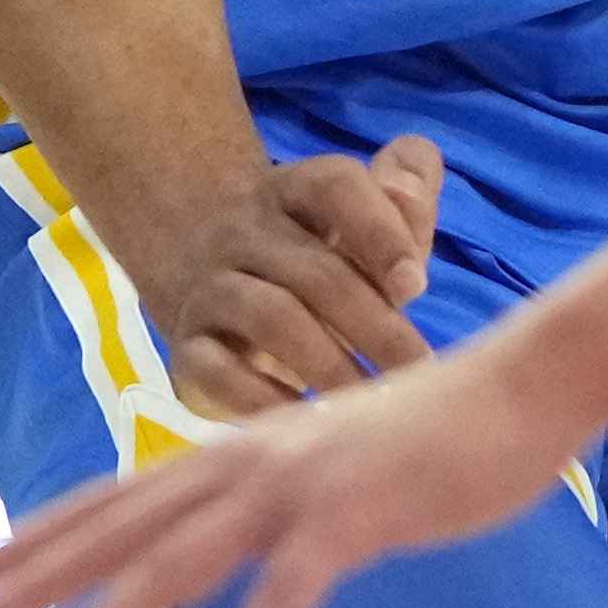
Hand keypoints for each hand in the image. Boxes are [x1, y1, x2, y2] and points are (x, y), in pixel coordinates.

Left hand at [0, 331, 581, 607]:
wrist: (524, 387)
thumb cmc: (437, 430)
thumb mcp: (331, 462)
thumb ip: (278, 496)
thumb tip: (244, 535)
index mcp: (239, 453)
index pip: (115, 497)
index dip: (40, 535)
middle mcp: (247, 464)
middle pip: (117, 529)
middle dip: (31, 582)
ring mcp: (296, 487)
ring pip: (176, 561)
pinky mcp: (354, 516)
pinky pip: (290, 594)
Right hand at [130, 136, 443, 417]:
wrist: (206, 276)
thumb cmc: (316, 255)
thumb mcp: (363, 219)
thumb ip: (402, 197)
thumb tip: (412, 195)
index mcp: (294, 190)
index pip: (335, 186)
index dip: (379, 231)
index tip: (415, 286)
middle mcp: (245, 231)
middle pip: (315, 270)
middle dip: (375, 326)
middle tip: (418, 371)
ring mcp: (211, 289)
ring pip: (271, 318)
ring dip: (330, 365)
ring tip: (372, 401)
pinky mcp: (189, 348)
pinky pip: (219, 372)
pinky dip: (267, 401)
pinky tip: (311, 421)